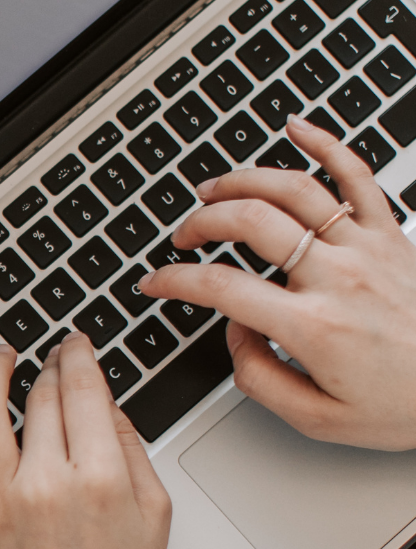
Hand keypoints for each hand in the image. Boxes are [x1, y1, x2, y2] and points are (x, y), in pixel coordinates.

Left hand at [0, 336, 179, 548]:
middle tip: (49, 358)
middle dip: (47, 367)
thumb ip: (132, 448)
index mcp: (99, 476)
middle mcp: (46, 483)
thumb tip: (105, 403)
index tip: (75, 344)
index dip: (77, 354)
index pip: (82, 388)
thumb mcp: (155, 513)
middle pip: (40, 396)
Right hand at [140, 115, 415, 449]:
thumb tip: (235, 335)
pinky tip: (296, 129)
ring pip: (293, 188)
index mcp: (314, 327)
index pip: (222, 288)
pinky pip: (357, 173)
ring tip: (215, 189)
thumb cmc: (403, 404)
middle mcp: (339, 278)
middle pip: (251, 221)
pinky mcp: (391, 234)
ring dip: (243, 180)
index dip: (175, 281)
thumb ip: (260, 378)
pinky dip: (325, 142)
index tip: (157, 281)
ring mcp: (367, 248)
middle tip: (185, 236)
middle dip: (202, 222)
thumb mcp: (317, 419)